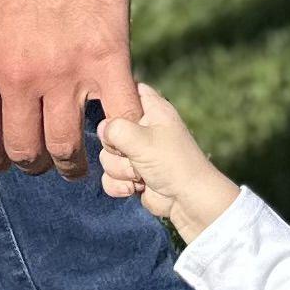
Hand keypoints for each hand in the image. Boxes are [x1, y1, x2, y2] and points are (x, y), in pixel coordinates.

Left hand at [0, 0, 131, 176]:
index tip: (3, 164)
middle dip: (33, 164)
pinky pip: (120, 117)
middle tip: (45, 162)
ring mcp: (64, 70)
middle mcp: (17, 75)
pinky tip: (121, 137)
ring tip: (79, 164)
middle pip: (24, 149)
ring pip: (67, 147)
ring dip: (73, 165)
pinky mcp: (108, 57)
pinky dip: (123, 136)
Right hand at [96, 80, 237, 240]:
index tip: (114, 115)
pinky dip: (119, 185)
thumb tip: (102, 129)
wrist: (186, 200)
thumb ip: (114, 128)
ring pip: (107, 156)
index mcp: (152, 109)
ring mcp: (137, 153)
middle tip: (132, 154)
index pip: (129, 89)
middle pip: (109, 128)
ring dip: (120, 170)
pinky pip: (109, 176)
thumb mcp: (140, 139)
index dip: (116, 98)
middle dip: (115, 148)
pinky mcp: (132, 175)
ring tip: (139, 175)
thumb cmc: (171, 162)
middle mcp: (143, 128)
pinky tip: (134, 189)